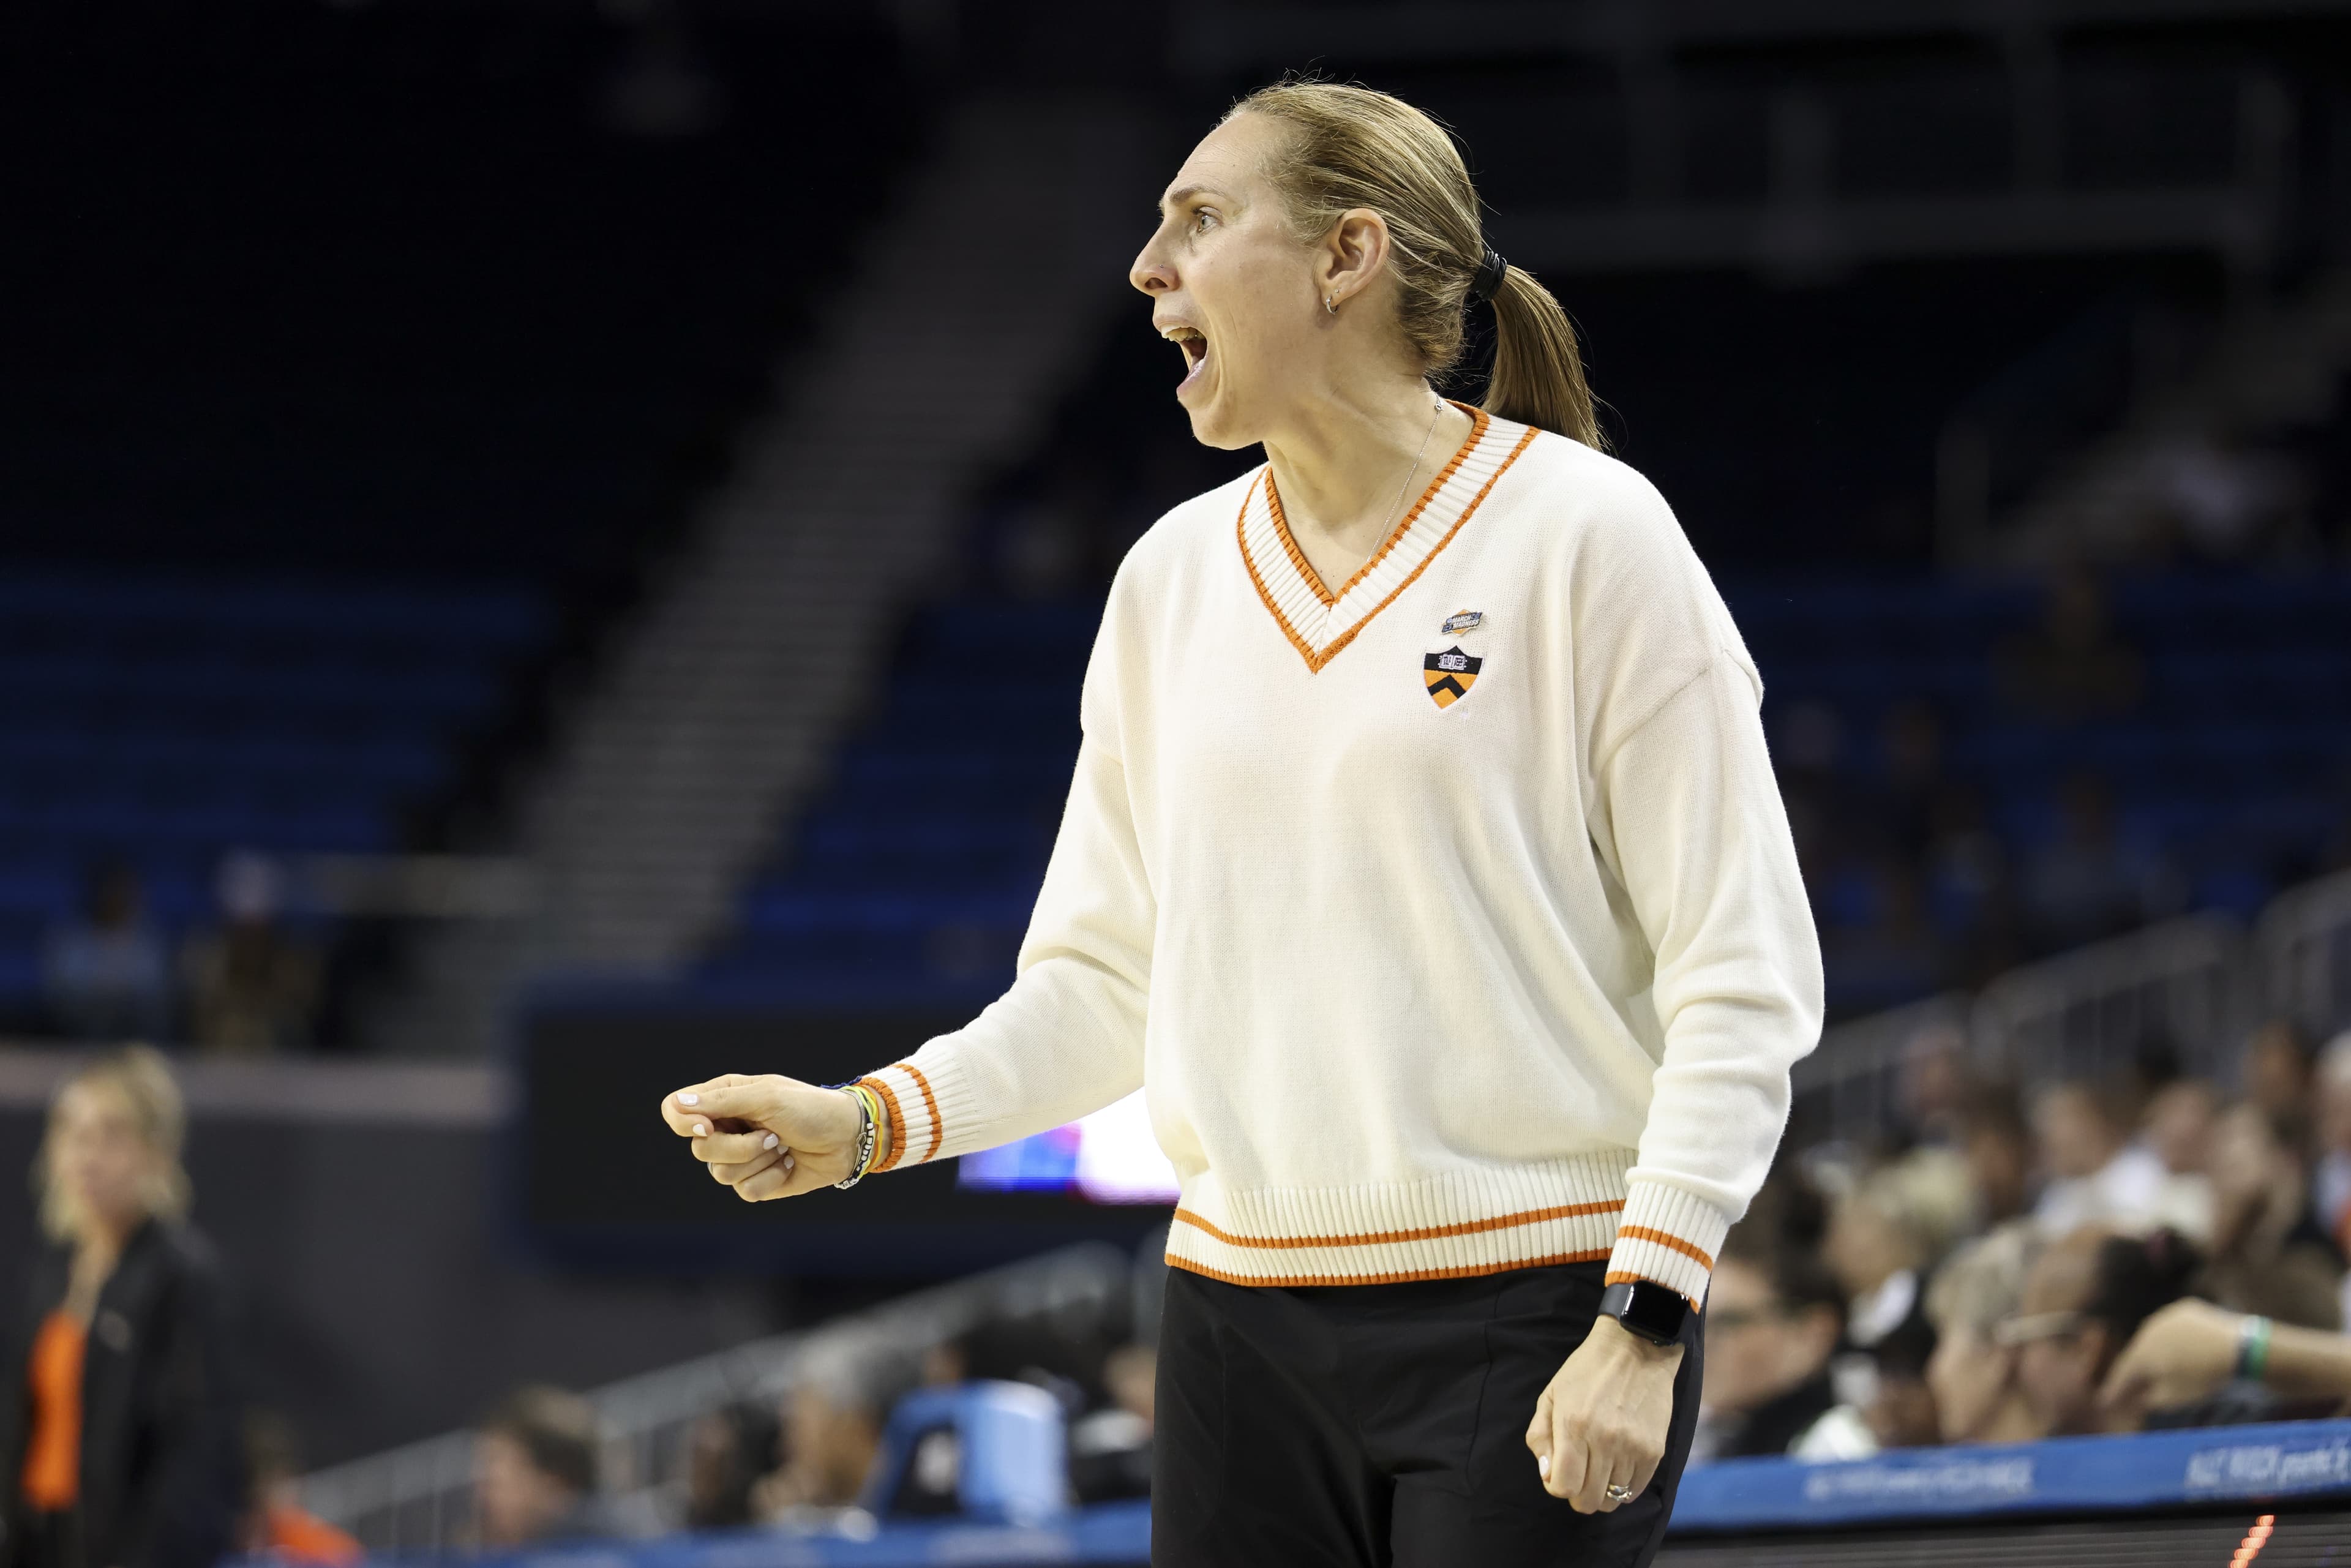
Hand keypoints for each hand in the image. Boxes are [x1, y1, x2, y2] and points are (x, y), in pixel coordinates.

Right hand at [659, 1073, 870, 1200]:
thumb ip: (721, 1101)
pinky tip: (789, 1164)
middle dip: (738, 1146)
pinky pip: (745, 1191)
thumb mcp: (767, 1098)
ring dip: (760, 1160)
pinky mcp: (756, 1182)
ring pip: (721, 1173)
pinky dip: (772, 1178)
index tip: (709, 1126)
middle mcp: (726, 1127)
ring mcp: (740, 1157)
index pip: (675, 1111)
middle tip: (772, 1134)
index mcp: (723, 1098)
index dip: (684, 1123)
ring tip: (784, 1146)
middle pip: (699, 1149)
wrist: (848, 1137)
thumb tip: (677, 1105)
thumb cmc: (810, 1108)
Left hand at [1526, 1314, 1683, 1512]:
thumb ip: (1540, 1436)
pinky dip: (1624, 1487)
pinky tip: (1618, 1466)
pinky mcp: (1654, 1451)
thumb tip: (1547, 1475)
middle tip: (1580, 1475)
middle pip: (1588, 1500)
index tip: (1560, 1472)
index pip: (1563, 1487)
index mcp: (1573, 1426)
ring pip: (1613, 1499)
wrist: (1636, 1348)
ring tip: (1600, 1467)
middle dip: (1578, 1494)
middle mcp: (1604, 1441)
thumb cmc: (1587, 1371)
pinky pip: (1635, 1490)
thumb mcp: (1551, 1395)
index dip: (1557, 1486)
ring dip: (1602, 1490)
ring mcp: (1632, 1448)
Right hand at [2099, 1297, 2242, 1422]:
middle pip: (2138, 1354)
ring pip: (2155, 1338)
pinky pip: (2174, 1327)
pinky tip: (2182, 1347)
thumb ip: (2150, 1400)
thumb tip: (2137, 1400)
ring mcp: (2166, 1317)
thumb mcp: (2174, 1397)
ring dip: (2156, 1353)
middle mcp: (2147, 1331)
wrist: (2237, 1347)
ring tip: (2162, 1366)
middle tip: (2134, 1386)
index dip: (2114, 1390)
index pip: (2122, 1374)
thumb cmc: (2203, 1376)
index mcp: (2141, 1353)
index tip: (2106, 1402)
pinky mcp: (2186, 1310)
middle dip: (2136, 1371)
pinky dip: (2175, 1339)